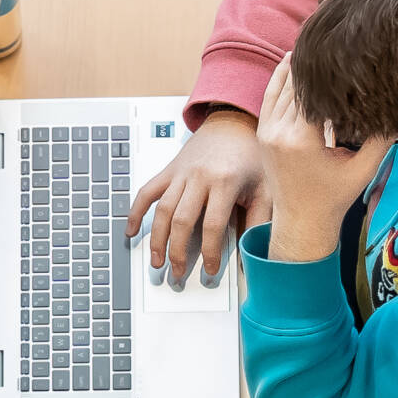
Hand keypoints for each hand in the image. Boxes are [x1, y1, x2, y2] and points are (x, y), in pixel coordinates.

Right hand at [126, 107, 271, 281]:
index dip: (210, 252)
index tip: (210, 270)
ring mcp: (180, 174)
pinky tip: (131, 231)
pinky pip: (147, 192)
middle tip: (178, 273)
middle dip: (177, 251)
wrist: (233, 124)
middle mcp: (199, 177)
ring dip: (156, 239)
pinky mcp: (168, 171)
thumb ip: (260, 221)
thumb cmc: (251, 156)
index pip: (212, 225)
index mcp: (225, 182)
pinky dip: (135, 212)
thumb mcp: (266, 188)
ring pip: (161, 210)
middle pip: (181, 220)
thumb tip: (255, 254)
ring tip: (157, 262)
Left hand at [254, 59, 391, 263]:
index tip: (347, 48)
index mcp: (302, 139)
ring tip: (315, 42)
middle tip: (334, 37)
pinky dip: (279, 79)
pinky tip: (291, 61)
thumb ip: (381, 138)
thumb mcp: (364, 168)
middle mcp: (279, 132)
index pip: (314, 91)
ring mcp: (267, 132)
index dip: (330, 69)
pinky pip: (269, 98)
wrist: (301, 222)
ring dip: (297, 67)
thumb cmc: (335, 197)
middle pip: (297, 85)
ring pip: (281, 89)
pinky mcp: (263, 133)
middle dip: (315, 63)